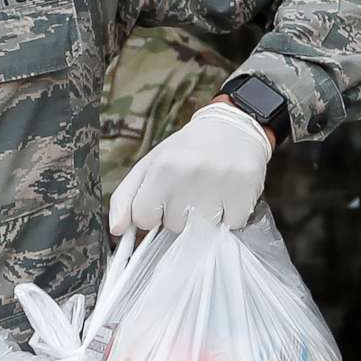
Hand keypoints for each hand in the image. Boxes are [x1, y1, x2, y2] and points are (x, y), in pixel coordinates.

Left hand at [108, 100, 274, 235]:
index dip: (152, 212)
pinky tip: (226, 195)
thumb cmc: (187, 151)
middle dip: (180, 214)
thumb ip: (125, 197)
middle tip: (190, 189)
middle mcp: (191, 175)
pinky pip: (230, 227)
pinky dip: (228, 217)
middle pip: (174, 226)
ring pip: (201, 231)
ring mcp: (221, 185)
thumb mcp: (149, 165)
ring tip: (209, 192)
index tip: (163, 197)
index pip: (144, 219)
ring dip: (204, 218)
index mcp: (163, 168)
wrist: (234, 128)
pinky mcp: (246, 194)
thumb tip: (115, 229)